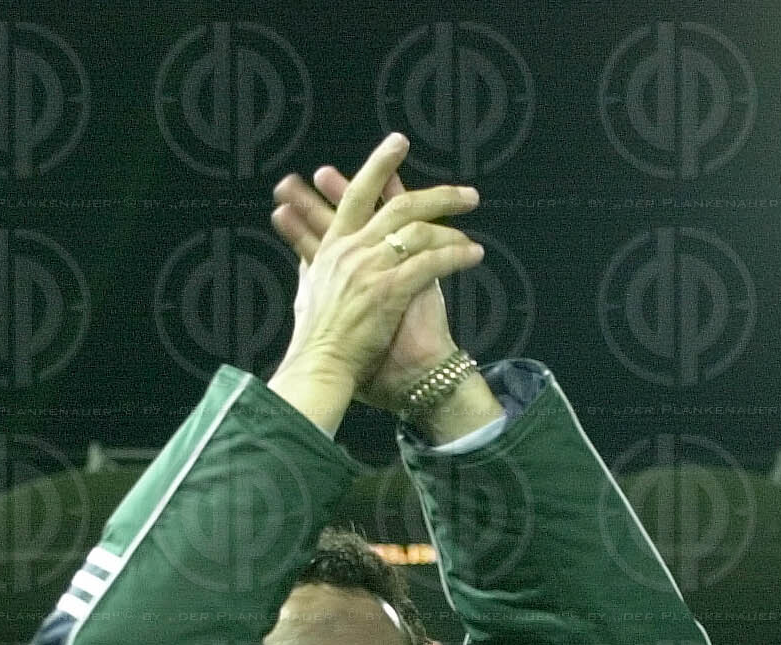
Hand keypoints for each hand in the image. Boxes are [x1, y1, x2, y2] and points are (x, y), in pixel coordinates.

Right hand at [272, 139, 478, 412]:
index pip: (358, 194)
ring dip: (452, 227)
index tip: (398, 143)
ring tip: (473, 229)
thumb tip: (306, 252)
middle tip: (467, 193)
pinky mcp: (388, 290)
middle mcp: (352, 250)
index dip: (379, 165)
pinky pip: (431, 262)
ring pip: (418, 231)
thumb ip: (310, 264)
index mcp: (334, 246)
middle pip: (399, 207)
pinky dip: (456, 255)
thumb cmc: (316, 338)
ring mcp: (370, 268)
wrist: (319, 366)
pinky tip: (474, 255)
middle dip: (437, 195)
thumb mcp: (306, 291)